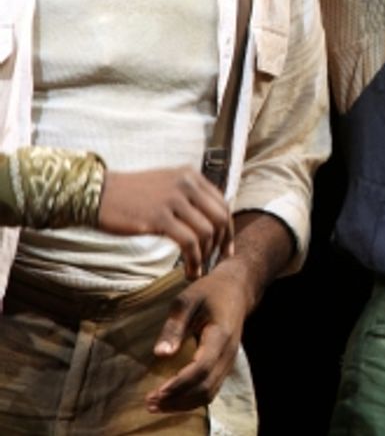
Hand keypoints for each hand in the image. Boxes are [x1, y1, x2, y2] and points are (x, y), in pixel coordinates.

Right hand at [98, 168, 233, 279]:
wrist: (95, 194)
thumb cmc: (129, 195)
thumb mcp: (165, 185)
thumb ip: (188, 197)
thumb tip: (209, 221)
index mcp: (191, 175)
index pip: (221, 204)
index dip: (227, 229)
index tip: (225, 249)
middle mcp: (187, 184)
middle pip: (220, 217)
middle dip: (221, 243)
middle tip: (214, 261)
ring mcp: (174, 199)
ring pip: (207, 231)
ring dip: (206, 255)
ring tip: (198, 269)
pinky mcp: (160, 217)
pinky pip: (189, 242)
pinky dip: (194, 260)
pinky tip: (189, 271)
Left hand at [146, 266, 251, 411]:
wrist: (237, 290)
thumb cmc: (209, 292)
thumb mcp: (187, 300)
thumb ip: (174, 326)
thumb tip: (161, 354)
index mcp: (220, 335)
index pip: (201, 368)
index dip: (179, 383)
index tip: (156, 392)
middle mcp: (228, 353)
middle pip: (205, 386)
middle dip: (177, 399)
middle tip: (149, 403)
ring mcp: (229, 361)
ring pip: (209, 393)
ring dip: (183, 403)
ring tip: (156, 406)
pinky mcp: (224, 365)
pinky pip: (210, 389)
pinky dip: (191, 399)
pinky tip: (172, 400)